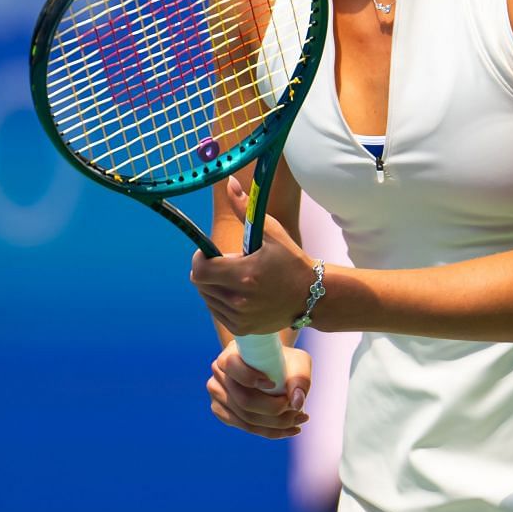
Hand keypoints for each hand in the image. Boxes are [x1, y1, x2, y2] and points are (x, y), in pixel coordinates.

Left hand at [188, 176, 318, 337]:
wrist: (312, 295)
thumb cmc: (291, 260)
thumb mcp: (270, 232)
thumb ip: (245, 209)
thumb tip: (229, 183)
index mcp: (246, 274)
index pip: (200, 270)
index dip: (200, 259)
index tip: (210, 253)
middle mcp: (241, 300)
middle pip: (200, 284)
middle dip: (207, 271)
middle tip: (226, 264)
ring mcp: (241, 317)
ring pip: (207, 298)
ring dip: (214, 286)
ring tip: (235, 278)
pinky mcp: (242, 329)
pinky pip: (217, 312)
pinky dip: (221, 302)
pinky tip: (239, 293)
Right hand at [206, 339, 310, 438]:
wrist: (273, 368)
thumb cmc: (284, 362)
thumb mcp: (298, 362)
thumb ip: (299, 379)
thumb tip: (296, 403)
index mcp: (230, 353)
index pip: (232, 366)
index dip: (250, 378)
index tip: (273, 384)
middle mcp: (218, 372)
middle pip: (244, 400)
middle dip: (275, 410)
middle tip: (299, 411)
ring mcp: (217, 393)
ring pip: (247, 419)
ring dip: (277, 424)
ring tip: (300, 420)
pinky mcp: (221, 411)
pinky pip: (246, 427)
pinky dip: (270, 431)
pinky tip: (290, 429)